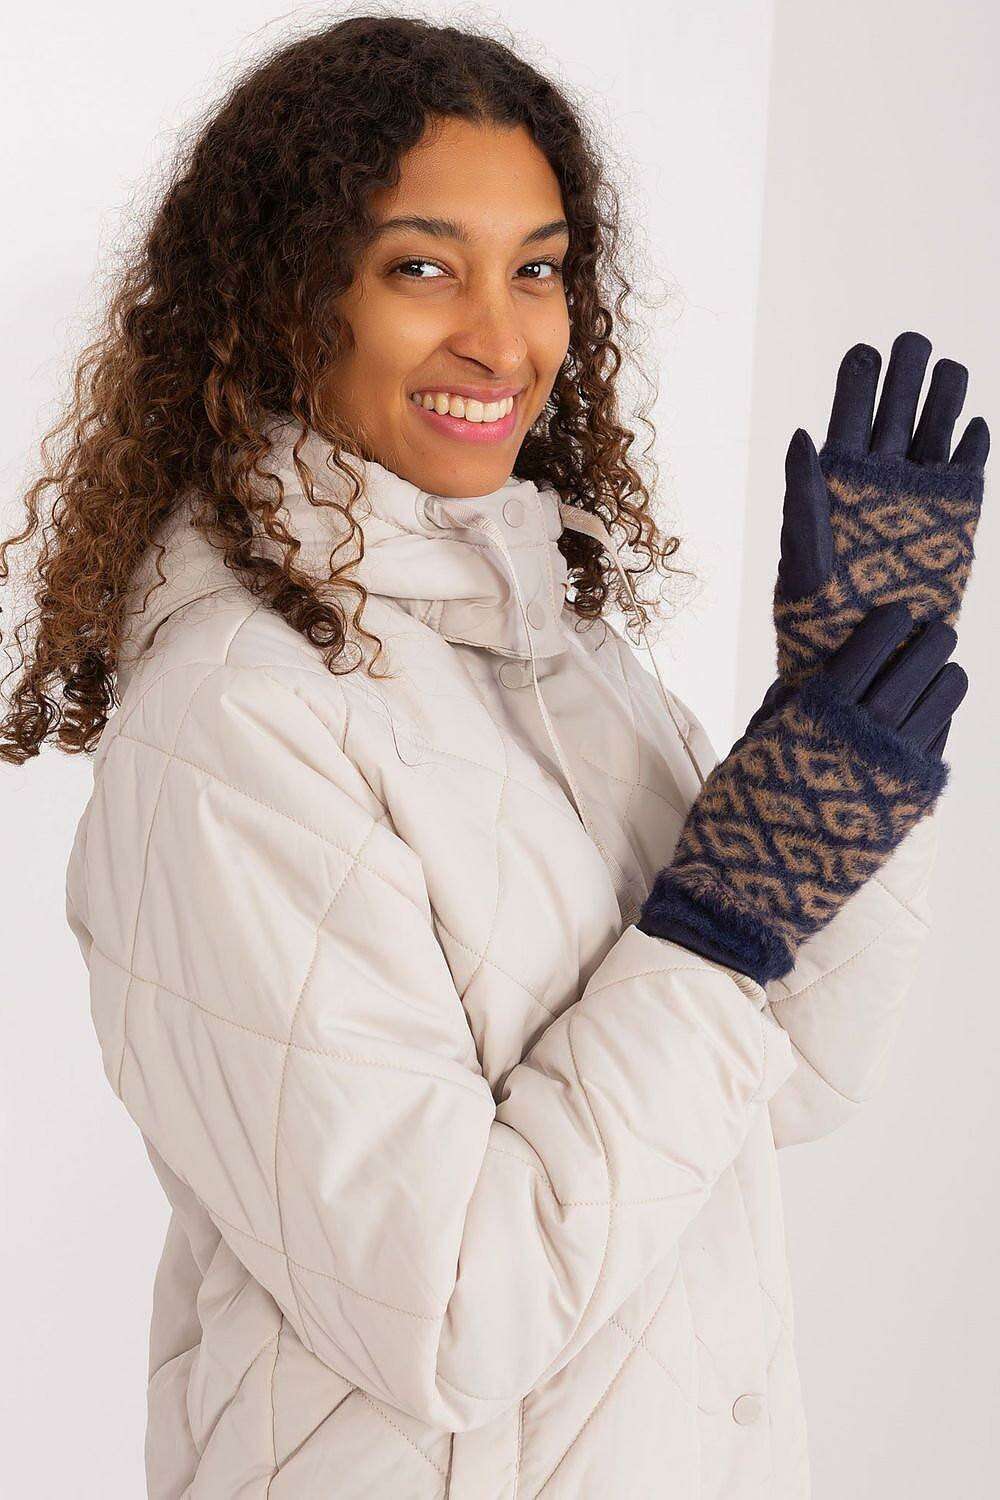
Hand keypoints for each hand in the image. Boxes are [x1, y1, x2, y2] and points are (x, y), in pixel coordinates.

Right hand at [637, 603, 964, 985]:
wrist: (748, 895)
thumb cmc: (734, 818)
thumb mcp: (749, 750)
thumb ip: (782, 710)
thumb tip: (801, 676)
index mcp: (818, 715)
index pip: (868, 650)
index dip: (888, 625)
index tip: (898, 609)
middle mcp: (863, 738)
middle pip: (916, 672)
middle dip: (930, 644)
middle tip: (938, 627)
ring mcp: (891, 775)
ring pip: (940, 709)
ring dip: (947, 683)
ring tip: (949, 668)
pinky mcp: (906, 810)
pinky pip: (938, 754)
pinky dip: (942, 727)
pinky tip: (939, 717)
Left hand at [774, 330, 988, 684]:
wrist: (863, 662)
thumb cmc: (817, 620)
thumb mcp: (804, 560)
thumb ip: (804, 499)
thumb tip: (800, 435)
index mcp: (835, 479)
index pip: (847, 414)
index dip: (857, 381)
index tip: (864, 352)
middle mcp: (879, 477)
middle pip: (896, 408)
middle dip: (905, 373)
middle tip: (913, 342)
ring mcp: (919, 493)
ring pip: (935, 427)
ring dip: (943, 394)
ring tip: (947, 368)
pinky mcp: (957, 514)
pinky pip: (968, 466)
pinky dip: (972, 443)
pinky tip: (972, 424)